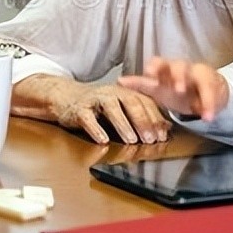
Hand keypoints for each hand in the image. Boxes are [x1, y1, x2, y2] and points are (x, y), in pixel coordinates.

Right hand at [51, 83, 170, 143]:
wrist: (65, 97)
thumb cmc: (97, 105)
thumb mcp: (122, 107)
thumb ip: (144, 115)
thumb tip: (167, 127)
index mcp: (124, 92)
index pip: (144, 101)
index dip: (155, 117)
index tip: (163, 134)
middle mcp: (111, 93)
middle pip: (131, 103)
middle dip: (143, 121)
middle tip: (151, 138)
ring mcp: (94, 100)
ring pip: (111, 108)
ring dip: (123, 125)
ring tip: (131, 140)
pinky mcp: (79, 110)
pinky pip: (87, 118)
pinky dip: (96, 129)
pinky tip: (103, 139)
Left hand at [117, 57, 228, 121]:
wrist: (202, 90)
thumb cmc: (174, 88)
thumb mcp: (158, 89)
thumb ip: (141, 85)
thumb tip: (119, 81)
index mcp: (166, 70)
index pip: (158, 63)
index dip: (154, 68)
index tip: (149, 74)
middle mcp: (182, 69)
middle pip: (180, 66)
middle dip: (178, 76)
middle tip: (177, 89)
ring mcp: (199, 75)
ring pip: (200, 77)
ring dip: (203, 94)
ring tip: (198, 107)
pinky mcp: (212, 84)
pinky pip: (212, 94)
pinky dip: (210, 106)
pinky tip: (208, 117)